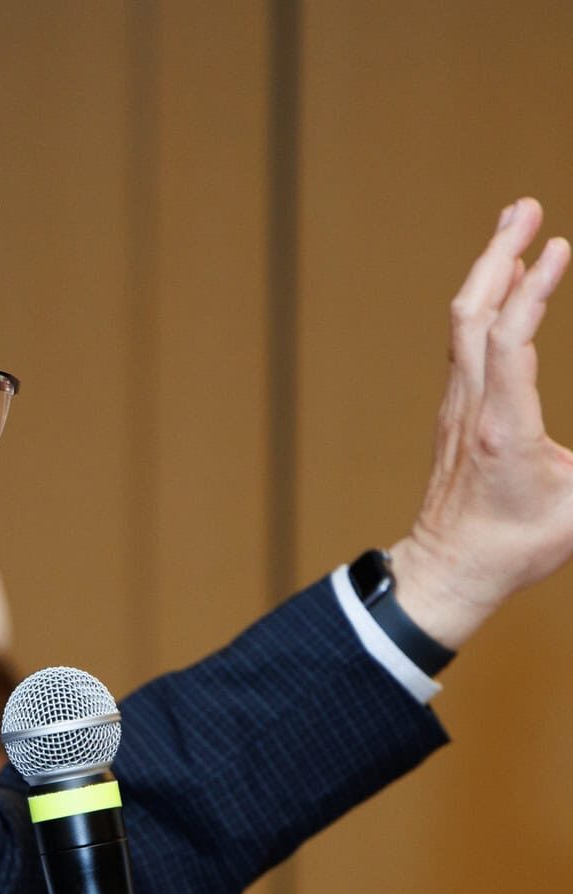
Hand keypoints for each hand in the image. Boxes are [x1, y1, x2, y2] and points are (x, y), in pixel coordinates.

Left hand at [394, 198, 572, 647]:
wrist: (447, 573)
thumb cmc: (514, 548)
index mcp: (502, 429)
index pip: (509, 342)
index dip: (532, 291)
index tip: (559, 246)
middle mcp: (470, 410)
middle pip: (473, 316)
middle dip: (498, 256)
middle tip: (525, 206)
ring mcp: (456, 410)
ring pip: (462, 326)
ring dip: (488, 271)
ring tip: (516, 225)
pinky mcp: (454, 414)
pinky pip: (465, 345)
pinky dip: (484, 304)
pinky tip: (502, 281)